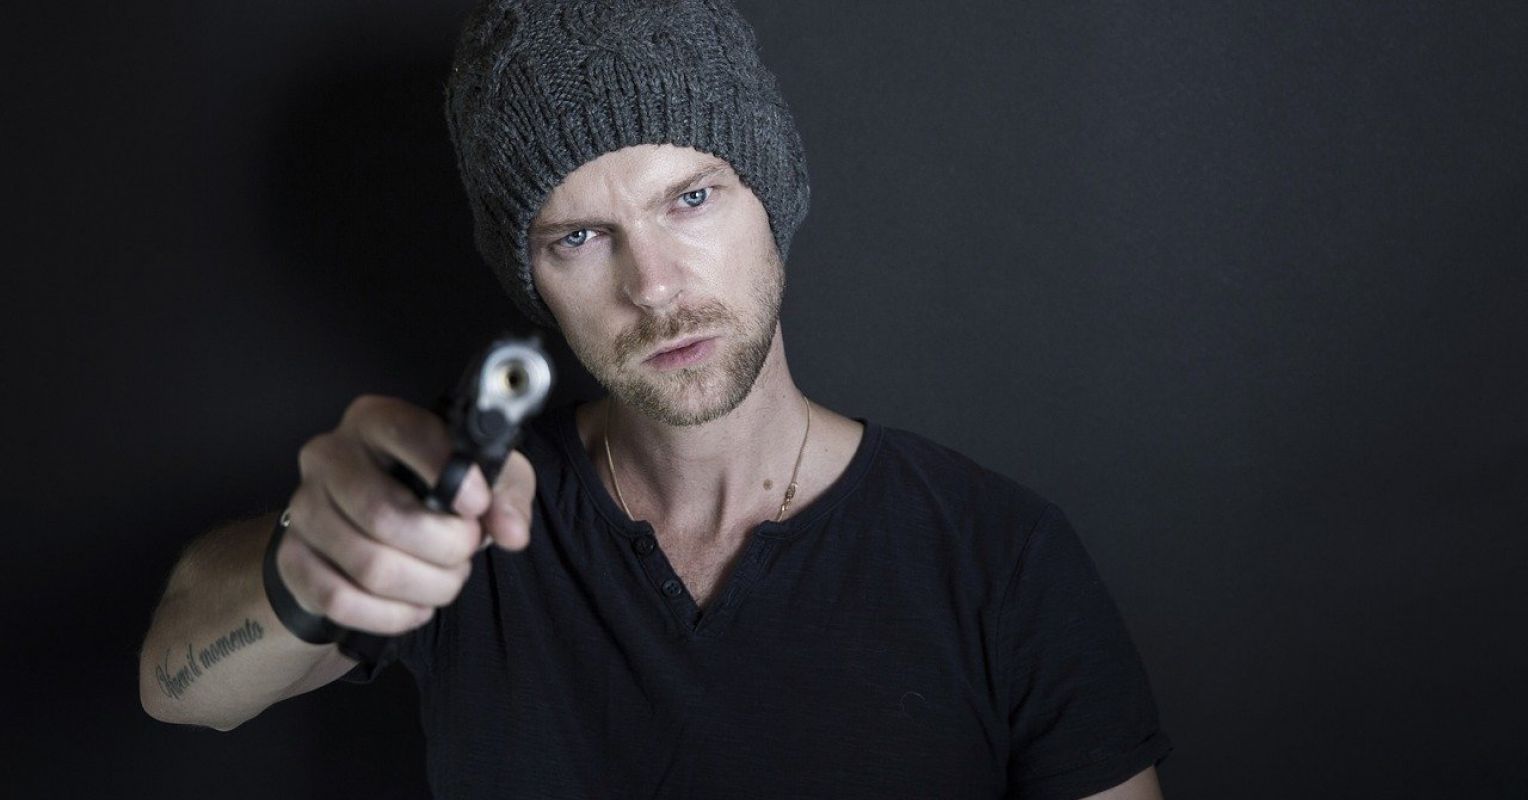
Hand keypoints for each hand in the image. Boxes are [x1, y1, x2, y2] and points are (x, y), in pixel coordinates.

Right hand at [273, 395, 535, 635]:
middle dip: (443, 546)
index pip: (408, 434)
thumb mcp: (482, 479)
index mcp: (375, 420)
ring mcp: (304, 508)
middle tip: (466, 552)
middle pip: (384, 513)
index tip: (478, 506)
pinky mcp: (292, 558)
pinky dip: (391, 614)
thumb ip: (506, 495)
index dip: (451, 475)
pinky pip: (340, 600)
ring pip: (369, 565)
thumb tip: (512, 530)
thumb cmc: (433, 491)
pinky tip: (416, 606)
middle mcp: (329, 456)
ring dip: (426, 585)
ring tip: (447, 580)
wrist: (372, 528)